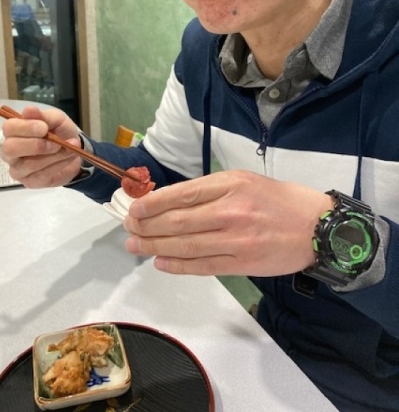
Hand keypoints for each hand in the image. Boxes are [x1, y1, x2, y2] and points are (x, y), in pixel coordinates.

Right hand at [1, 105, 81, 187]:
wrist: (74, 150)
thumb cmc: (60, 132)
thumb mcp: (56, 119)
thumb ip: (44, 116)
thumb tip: (29, 110)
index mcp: (14, 131)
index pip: (9, 128)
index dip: (25, 128)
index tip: (44, 127)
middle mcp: (11, 151)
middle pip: (10, 149)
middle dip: (35, 145)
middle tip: (56, 143)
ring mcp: (18, 168)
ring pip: (29, 164)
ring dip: (53, 156)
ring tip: (69, 149)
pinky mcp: (30, 182)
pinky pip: (42, 175)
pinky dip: (58, 165)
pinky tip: (68, 158)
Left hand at [123, 170, 332, 276]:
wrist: (317, 227)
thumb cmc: (280, 199)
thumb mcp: (245, 180)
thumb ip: (211, 190)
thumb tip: (173, 201)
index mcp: (231, 184)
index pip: (182, 194)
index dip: (153, 203)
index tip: (135, 208)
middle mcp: (231, 210)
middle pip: (178, 220)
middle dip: (147, 226)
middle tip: (129, 228)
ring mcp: (236, 239)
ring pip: (186, 244)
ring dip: (155, 246)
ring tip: (136, 246)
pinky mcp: (243, 263)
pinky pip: (203, 265)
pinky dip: (178, 265)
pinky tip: (160, 262)